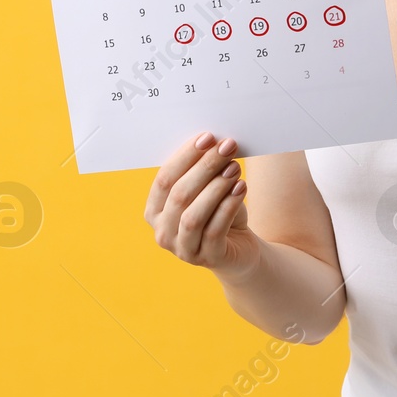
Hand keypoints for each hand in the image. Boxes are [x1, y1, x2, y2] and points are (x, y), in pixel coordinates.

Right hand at [144, 131, 260, 279]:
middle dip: (204, 167)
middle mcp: (163, 233)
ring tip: (234, 167)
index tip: (207, 137)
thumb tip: (211, 140)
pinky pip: (215, 230)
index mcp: (154, 211)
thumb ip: (200, 171)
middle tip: (226, 147)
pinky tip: (241, 187)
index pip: (164, 179)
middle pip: (179, 195)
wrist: (239, 250)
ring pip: (193, 215)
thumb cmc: (218, 214)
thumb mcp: (206, 191)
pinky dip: (228, 206)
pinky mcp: (208, 258)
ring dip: (216, 187)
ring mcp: (183, 250)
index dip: (185, 157)